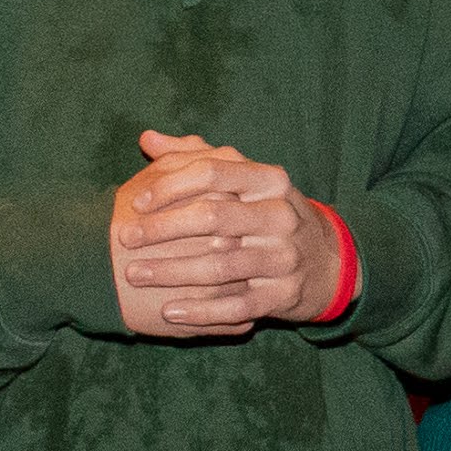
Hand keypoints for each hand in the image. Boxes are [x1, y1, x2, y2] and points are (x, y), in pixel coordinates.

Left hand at [109, 130, 319, 334]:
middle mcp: (280, 215)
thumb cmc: (267, 213)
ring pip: (221, 266)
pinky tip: (169, 312)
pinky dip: (201, 311)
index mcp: (269, 180)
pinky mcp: (284, 294)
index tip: (136, 201)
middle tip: (125, 238)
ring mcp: (284, 257)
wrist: (325, 261)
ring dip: (172, 272)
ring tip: (135, 275)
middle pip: (213, 217)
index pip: (213, 173)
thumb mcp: (245, 180)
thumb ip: (196, 157)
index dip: (170, 185)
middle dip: (162, 229)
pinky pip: (237, 306)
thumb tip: (148, 138)